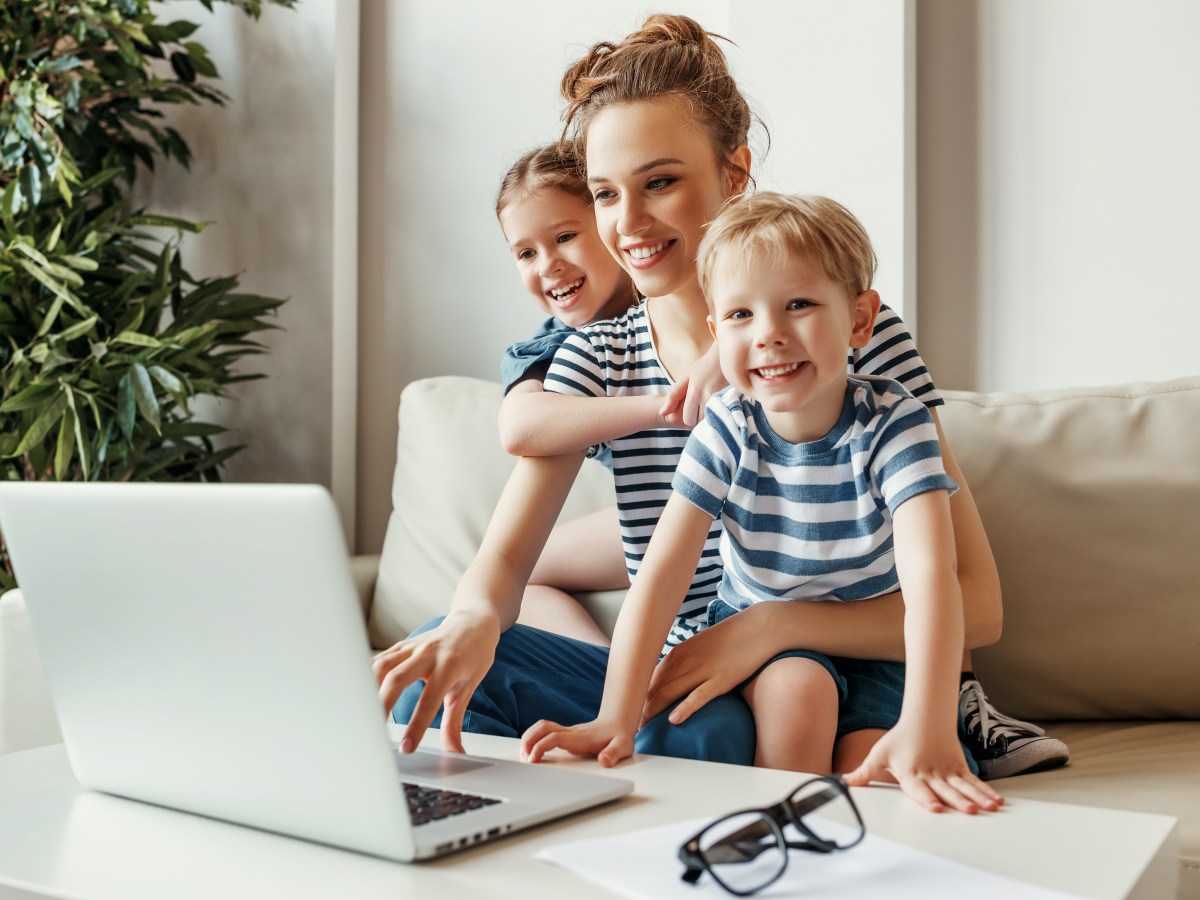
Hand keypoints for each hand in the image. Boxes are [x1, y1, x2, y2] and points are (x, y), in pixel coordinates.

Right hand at [371, 610, 500, 754]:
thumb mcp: (469, 687)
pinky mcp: (401, 645)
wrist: (473, 623)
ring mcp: (412, 646)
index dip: (416, 726)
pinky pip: (379, 659)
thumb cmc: (474, 655)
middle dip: (382, 706)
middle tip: (374, 732)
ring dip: (369, 690)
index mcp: (449, 665)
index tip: (406, 748)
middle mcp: (428, 653)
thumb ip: (454, 721)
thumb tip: (454, 751)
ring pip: (383, 666)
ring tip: (363, 716)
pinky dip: (367, 676)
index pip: (428, 700)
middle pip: (397, 679)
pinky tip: (360, 694)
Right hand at [521, 717, 633, 766]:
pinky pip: (544, 732)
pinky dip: (533, 739)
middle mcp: (570, 732)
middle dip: (529, 741)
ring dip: (529, 739)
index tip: (533, 760)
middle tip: (524, 759)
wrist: (617, 724)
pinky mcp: (564, 734)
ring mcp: (566, 732)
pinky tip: (531, 752)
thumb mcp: (623, 746)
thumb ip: (614, 753)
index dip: (541, 747)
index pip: (554, 737)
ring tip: (524, 756)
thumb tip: (604, 760)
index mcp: (581, 737)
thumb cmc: (619, 737)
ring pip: (541, 727)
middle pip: (542, 727)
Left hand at [641, 603, 776, 725]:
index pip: (647, 678)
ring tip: (643, 730)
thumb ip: (683, 664)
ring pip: (670, 692)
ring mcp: (704, 670)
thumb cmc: (730, 639)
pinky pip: (699, 696)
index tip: (628, 714)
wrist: (760, 627)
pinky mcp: (722, 679)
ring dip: (654, 712)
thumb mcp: (700, 647)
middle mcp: (686, 660)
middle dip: (639, 709)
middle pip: (654, 688)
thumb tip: (667, 682)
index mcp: (678, 652)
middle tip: (629, 728)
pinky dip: (685, 708)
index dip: (635, 697)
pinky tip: (674, 720)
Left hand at [659, 342, 726, 427]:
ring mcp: (722, 398)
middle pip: (700, 422)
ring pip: (711, 420)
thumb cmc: (705, 366)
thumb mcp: (686, 378)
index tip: (691, 409)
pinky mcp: (732, 399)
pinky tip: (719, 404)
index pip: (688, 420)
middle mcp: (708, 396)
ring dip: (709, 416)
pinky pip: (722, 415)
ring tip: (710, 403)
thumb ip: (673, 396)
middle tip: (701, 406)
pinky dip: (719, 413)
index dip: (688, 417)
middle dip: (698, 418)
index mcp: (695, 392)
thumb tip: (662, 413)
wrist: (729, 355)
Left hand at [843, 721, 1003, 813]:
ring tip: (988, 808)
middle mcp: (931, 773)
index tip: (935, 808)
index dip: (926, 798)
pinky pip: (973, 781)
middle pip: (945, 789)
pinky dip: (985, 791)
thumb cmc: (900, 739)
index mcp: (910, 773)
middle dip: (958, 801)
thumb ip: (864, 773)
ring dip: (977, 797)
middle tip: (969, 811)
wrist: (924, 719)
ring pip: (963, 786)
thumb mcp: (879, 754)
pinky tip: (996, 801)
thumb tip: (842, 782)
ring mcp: (947, 771)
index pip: (918, 788)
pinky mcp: (959, 768)